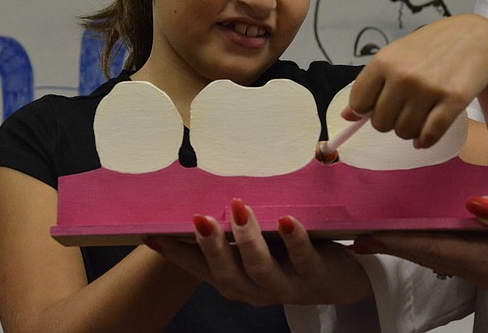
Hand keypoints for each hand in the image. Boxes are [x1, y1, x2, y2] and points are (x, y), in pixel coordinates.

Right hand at [147, 199, 372, 305]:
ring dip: (247, 239)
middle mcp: (254, 290)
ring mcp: (285, 286)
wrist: (337, 281)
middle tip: (198, 219)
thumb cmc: (287, 257)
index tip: (150, 235)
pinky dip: (293, 239)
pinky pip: (303, 258)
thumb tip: (199, 197)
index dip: (176, 254)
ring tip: (238, 208)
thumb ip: (231, 233)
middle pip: (227, 274)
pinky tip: (285, 219)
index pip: (199, 270)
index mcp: (236, 282)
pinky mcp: (314, 275)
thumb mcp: (256, 248)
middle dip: (212, 247)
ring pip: (260, 269)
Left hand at [348, 14, 487, 147]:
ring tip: (419, 116)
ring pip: (404, 132)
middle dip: (390, 122)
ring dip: (409, 131)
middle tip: (404, 110)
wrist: (475, 38)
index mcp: (383, 61)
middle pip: (380, 123)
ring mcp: (428, 88)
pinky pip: (429, 136)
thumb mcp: (395, 56)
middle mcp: (403, 75)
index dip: (366, 110)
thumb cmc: (430, 48)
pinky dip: (424, 141)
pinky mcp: (453, 100)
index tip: (379, 105)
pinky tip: (426, 135)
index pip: (359, 102)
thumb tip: (346, 117)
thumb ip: (370, 84)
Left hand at [352, 188, 487, 287]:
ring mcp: (476, 265)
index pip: (430, 249)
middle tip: (353, 232)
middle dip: (388, 244)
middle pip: (423, 254)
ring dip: (399, 244)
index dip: (396, 242)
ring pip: (428, 253)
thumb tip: (475, 206)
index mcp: (485, 260)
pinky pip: (439, 248)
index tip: (365, 235)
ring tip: (367, 232)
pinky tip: (403, 230)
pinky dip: (417, 240)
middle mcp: (475, 268)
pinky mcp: (478, 256)